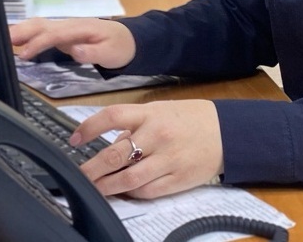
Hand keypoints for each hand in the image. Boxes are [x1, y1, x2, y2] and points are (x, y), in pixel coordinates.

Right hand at [9, 17, 135, 68]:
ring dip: (21, 30)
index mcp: (80, 28)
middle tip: (2, 41)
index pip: (54, 34)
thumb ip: (92, 53)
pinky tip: (14, 41)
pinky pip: (41, 31)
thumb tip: (74, 51)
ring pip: (39, 25)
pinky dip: (26, 34)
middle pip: (42, 24)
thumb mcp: (111, 53)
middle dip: (22, 30)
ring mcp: (65, 28)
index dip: (37, 43)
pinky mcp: (63, 34)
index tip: (23, 54)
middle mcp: (70, 25)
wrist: (129, 40)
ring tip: (2, 40)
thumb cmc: (119, 47)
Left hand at [70, 101, 222, 198]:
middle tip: (78, 176)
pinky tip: (123, 191)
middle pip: (116, 155)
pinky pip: (146, 191)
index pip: (112, 116)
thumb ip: (136, 124)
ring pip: (128, 179)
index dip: (89, 128)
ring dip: (106, 186)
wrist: (227, 132)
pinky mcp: (176, 180)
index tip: (75, 139)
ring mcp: (167, 160)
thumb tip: (113, 143)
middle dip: (92, 169)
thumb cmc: (191, 118)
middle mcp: (157, 136)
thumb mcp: (161, 110)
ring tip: (94, 188)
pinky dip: (131, 193)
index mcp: (151, 114)